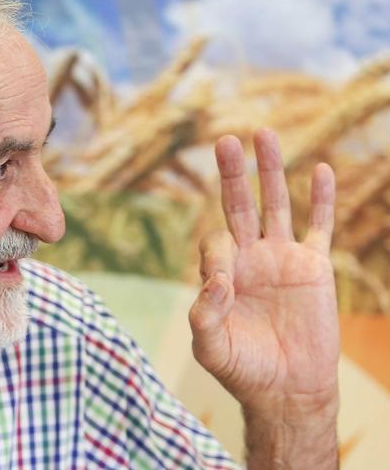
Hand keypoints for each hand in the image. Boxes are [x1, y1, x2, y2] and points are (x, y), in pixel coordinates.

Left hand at [189, 128, 338, 465]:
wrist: (288, 390)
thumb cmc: (243, 370)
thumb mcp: (211, 348)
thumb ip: (204, 315)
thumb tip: (217, 280)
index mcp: (220, 273)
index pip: (215, 242)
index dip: (219, 254)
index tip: (228, 286)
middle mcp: (248, 258)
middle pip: (238, 206)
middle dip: (232, 175)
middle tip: (225, 140)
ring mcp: (281, 258)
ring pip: (275, 205)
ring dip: (270, 172)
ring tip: (264, 134)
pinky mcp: (313, 267)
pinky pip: (318, 227)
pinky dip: (321, 200)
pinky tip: (320, 170)